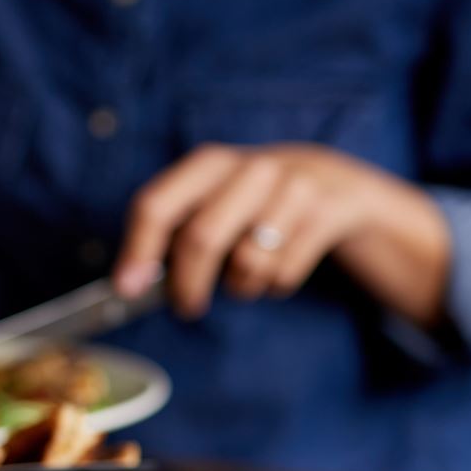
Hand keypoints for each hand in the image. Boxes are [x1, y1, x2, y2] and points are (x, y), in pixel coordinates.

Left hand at [113, 143, 451, 324]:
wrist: (343, 187)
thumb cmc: (259, 206)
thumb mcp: (217, 203)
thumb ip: (175, 235)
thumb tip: (131, 284)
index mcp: (208, 164)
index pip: (156, 204)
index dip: (138, 250)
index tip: (128, 290)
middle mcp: (250, 166)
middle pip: (201, 236)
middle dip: (187, 283)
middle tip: (186, 306)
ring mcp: (295, 184)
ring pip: (248, 260)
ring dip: (242, 284)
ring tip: (246, 277)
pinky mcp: (331, 209)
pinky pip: (285, 270)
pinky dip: (276, 284)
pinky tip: (281, 269)